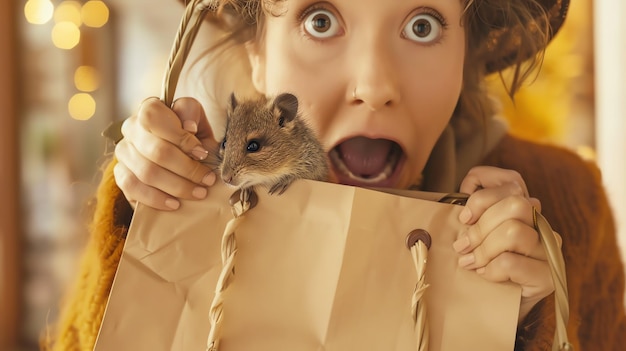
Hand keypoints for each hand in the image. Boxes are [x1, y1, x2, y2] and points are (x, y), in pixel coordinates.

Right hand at [114, 97, 218, 209]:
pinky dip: (157, 199)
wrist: (180, 162)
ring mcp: (123, 151)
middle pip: (156, 151)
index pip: (154, 118)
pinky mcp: (120, 173)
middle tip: (207, 180)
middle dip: (187, 169)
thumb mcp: (198, 124)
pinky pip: (133, 188)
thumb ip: (193, 116)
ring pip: (147, 172)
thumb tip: (188, 126)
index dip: (180, 137)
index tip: (202, 153)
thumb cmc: (190, 140)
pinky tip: (174, 204)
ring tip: (198, 193)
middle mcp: (131, 128)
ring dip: (177, 186)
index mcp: (149, 109)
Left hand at [453, 166, 558, 321]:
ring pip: (513, 232)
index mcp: (525, 208)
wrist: (496, 308)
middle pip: (515, 204)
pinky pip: (510, 261)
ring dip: (484, 249)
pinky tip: (485, 275)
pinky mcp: (548, 275)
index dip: (483, 193)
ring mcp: (549, 250)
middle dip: (480, 225)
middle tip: (462, 245)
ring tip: (469, 262)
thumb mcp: (473, 234)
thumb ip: (472, 214)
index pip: (513, 181)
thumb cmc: (482, 265)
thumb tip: (459, 203)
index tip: (463, 216)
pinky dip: (490, 269)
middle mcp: (542, 225)